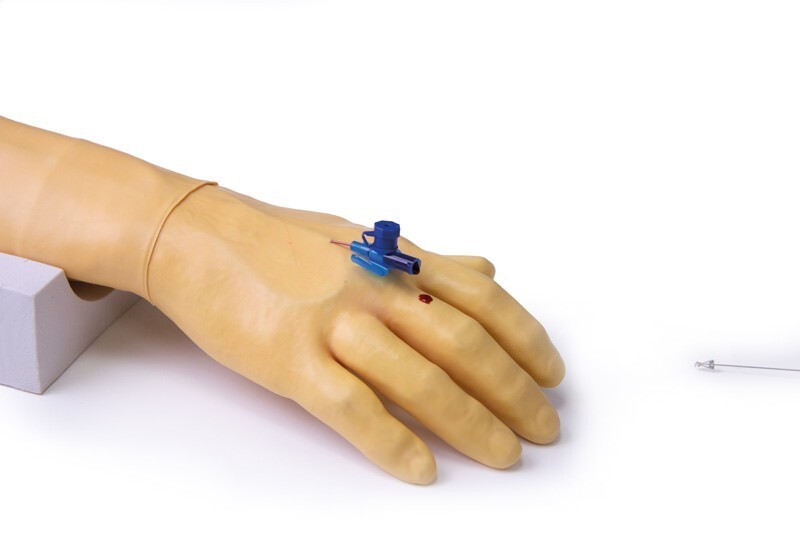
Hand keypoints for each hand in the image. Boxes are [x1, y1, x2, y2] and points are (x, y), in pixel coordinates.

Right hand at [147, 185, 564, 483]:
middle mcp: (374, 288)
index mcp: (395, 259)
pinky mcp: (290, 358)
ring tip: (504, 454)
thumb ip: (428, 260)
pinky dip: (392, 442)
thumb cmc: (280, 240)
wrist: (198, 238)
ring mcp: (333, 323)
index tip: (551, 375)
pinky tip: (422, 468)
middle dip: (512, 392)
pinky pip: (352, 407)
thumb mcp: (363, 237)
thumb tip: (485, 271)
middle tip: (543, 428)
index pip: (482, 301)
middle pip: (464, 344)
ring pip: (420, 379)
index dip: (525, 340)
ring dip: (471, 423)